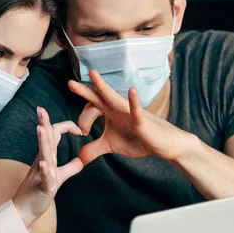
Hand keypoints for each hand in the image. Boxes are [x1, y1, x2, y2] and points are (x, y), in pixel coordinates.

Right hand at [12, 107, 83, 226]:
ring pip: (43, 154)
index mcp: (48, 157)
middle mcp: (43, 161)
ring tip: (41, 129)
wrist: (25, 211)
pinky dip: (45, 170)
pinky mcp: (43, 187)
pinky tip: (45, 164)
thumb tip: (82, 161)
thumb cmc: (38, 192)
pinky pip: (44, 178)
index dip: (66, 126)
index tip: (79, 128)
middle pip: (44, 138)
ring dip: (42, 141)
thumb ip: (70, 168)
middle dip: (44, 123)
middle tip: (41, 109)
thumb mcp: (58, 178)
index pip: (54, 134)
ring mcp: (41, 173)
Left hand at [68, 70, 192, 164]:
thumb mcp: (111, 146)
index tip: (82, 133)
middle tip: (70, 83)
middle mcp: (119, 109)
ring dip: (104, 87)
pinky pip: (137, 110)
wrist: (163, 145)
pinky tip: (132, 91)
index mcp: (110, 113)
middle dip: (85, 91)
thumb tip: (78, 158)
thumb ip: (94, 149)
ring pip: (115, 98)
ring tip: (94, 74)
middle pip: (99, 97)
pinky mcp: (143, 120)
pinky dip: (134, 102)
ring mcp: (131, 112)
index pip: (92, 108)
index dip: (83, 119)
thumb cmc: (139, 140)